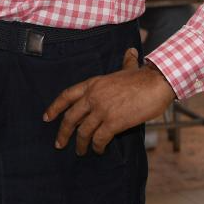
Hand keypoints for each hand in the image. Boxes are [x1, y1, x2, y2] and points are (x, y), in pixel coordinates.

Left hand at [42, 48, 175, 155]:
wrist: (156, 83)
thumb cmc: (144, 77)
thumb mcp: (128, 68)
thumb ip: (125, 62)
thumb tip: (130, 52)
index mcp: (93, 84)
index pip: (67, 95)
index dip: (55, 107)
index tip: (46, 118)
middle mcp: (93, 96)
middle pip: (70, 117)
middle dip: (63, 132)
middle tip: (59, 144)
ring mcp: (102, 109)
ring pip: (83, 131)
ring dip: (80, 144)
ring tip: (80, 152)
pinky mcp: (113, 122)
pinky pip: (99, 138)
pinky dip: (97, 147)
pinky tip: (98, 150)